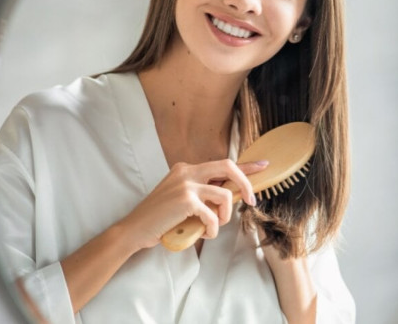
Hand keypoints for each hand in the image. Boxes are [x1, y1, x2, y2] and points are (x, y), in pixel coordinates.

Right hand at [117, 159, 265, 250]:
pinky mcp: (186, 200)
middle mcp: (187, 171)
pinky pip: (213, 214)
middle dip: (245, 182)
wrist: (135, 229)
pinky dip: (214, 228)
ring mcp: (186, 184)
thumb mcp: (183, 200)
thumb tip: (231, 196)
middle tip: (251, 201)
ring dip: (226, 214)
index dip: (246, 166)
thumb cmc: (160, 219)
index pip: (222, 164)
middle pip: (228, 166)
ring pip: (224, 194)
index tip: (263, 166)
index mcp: (186, 169)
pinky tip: (205, 233)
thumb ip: (203, 194)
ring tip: (215, 226)